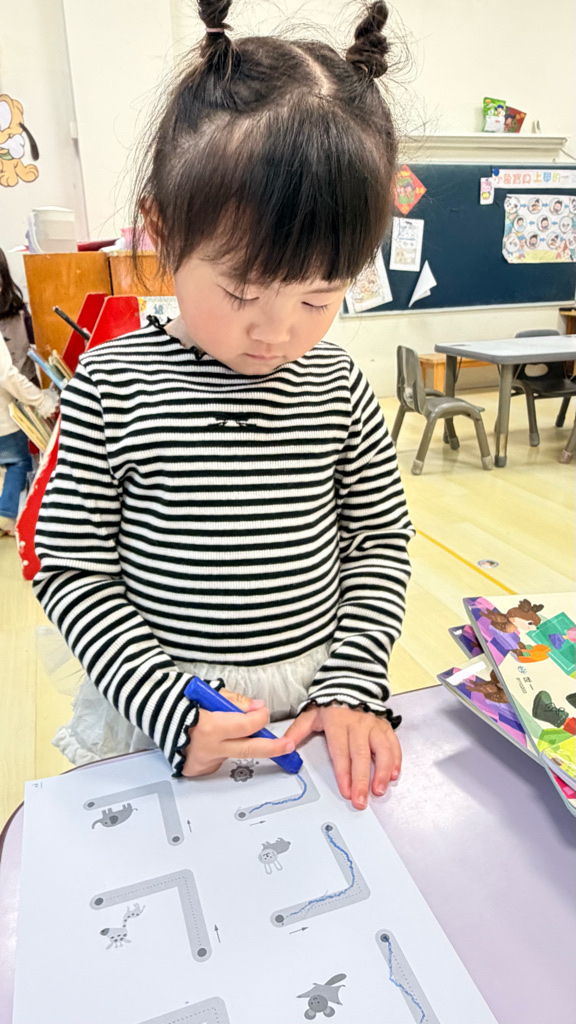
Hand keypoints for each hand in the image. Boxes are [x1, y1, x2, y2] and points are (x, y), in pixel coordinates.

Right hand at [182, 688, 295, 777]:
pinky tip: (212, 741)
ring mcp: (204, 761)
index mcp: (212, 726)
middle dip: (273, 748)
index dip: (260, 717)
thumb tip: (258, 708)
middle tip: (288, 747)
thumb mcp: (212, 693)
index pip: (248, 726)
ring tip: (228, 730)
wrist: (157, 713)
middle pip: (250, 750)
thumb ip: (238, 703)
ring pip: (234, 754)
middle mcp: (209, 747)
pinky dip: (222, 751)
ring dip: (240, 743)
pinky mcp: (199, 769)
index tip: (262, 712)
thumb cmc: (183, 701)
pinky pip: (219, 761)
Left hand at [283, 704, 400, 810]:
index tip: (345, 791)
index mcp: (337, 723)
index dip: (344, 773)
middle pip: (361, 755)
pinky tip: (393, 775)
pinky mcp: (385, 727)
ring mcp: (373, 725)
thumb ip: (297, 731)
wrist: (350, 684)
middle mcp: (358, 724)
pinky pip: (393, 744)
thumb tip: (285, 746)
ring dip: (382, 772)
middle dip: (361, 780)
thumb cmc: (330, 706)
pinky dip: (396, 760)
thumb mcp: (310, 715)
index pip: (341, 751)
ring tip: (378, 789)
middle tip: (360, 800)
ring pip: (382, 750)